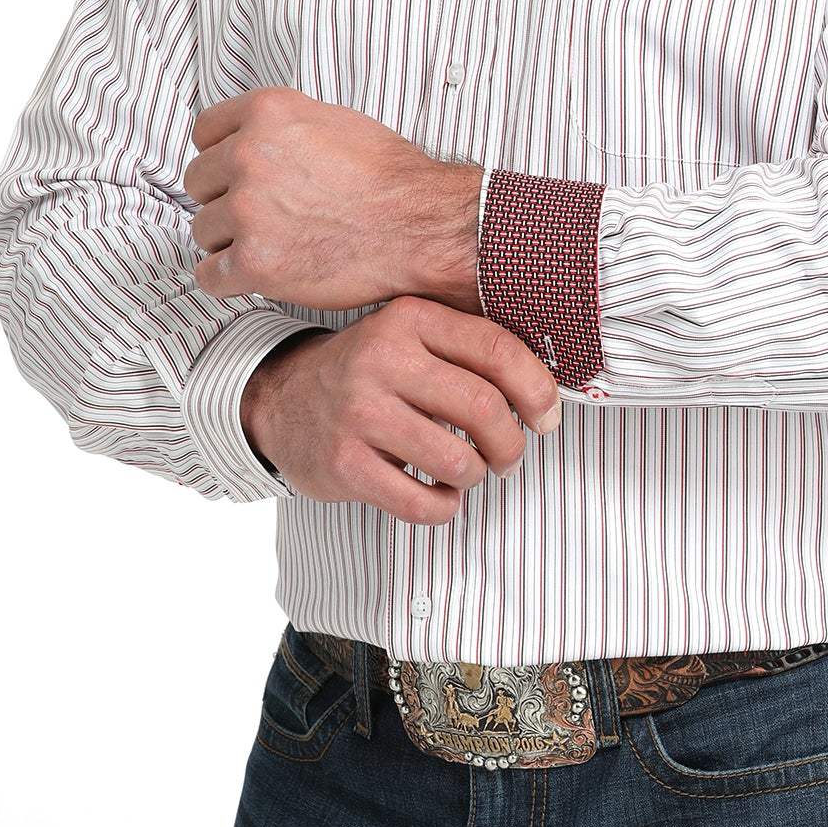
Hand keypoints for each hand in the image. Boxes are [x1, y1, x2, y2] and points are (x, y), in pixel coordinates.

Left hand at [184, 87, 482, 310]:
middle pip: (199, 182)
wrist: (422, 229)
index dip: (220, 158)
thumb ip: (283, 128)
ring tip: (273, 246)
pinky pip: (210, 275)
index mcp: (268, 113)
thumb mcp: (335, 122)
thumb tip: (252, 141)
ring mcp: (248, 210)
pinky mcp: (255, 262)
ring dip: (230, 242)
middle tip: (263, 216)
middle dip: (225, 200)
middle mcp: (250, 156)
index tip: (234, 176)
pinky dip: (229, 280)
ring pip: (203, 230)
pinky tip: (259, 274)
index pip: (204, 132)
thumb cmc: (392, 181)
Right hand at [241, 297, 561, 523]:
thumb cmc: (367, 374)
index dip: (538, 391)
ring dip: (475, 476)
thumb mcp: (410, 337)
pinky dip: (443, 507)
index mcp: (409, 319)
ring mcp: (358, 412)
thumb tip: (545, 390)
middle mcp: (381, 358)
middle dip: (511, 444)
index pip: (498, 351)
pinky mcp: (343, 463)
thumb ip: (468, 348)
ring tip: (466, 472)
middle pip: (485, 408)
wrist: (282, 400)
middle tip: (508, 457)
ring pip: (458, 461)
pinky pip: (421, 502)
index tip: (546, 418)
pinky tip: (437, 494)